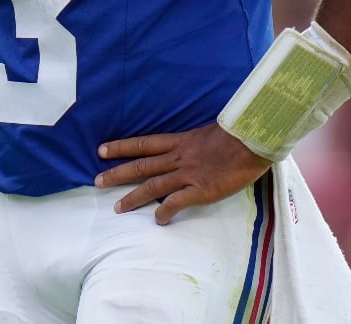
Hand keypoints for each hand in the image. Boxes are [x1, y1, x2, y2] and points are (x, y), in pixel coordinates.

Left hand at [95, 123, 272, 224]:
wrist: (254, 138)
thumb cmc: (238, 133)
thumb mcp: (211, 132)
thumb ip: (198, 142)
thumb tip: (194, 147)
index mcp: (181, 141)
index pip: (144, 143)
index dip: (122, 146)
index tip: (101, 149)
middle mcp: (180, 157)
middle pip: (141, 165)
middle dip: (117, 173)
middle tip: (96, 181)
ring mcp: (189, 173)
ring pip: (153, 185)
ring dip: (133, 197)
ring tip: (117, 208)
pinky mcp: (202, 189)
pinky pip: (177, 201)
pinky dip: (165, 210)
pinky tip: (157, 219)